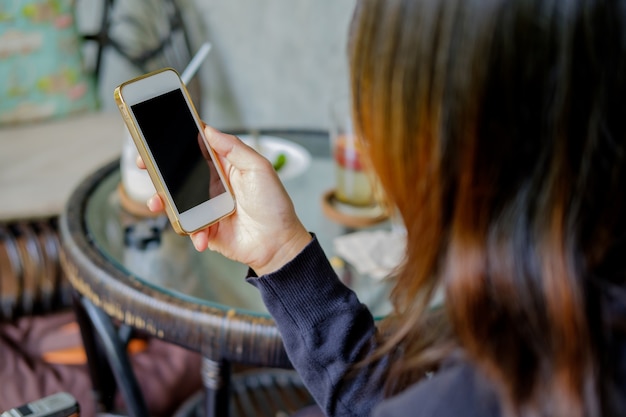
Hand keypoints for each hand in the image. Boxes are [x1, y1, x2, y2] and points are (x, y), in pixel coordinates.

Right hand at [137, 125, 311, 274]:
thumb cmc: (274, 204)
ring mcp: (206, 207)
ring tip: (158, 203)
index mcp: (224, 166)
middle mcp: (211, 184)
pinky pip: (187, 227)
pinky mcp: (205, 229)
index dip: (177, 141)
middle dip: (158, 169)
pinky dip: (191, 232)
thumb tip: (209, 130)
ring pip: (175, 201)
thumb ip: (234, 148)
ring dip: (163, 202)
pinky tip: (201, 236)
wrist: (278, 243)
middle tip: (144, 164)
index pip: (196, 148)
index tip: (157, 136)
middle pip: (178, 173)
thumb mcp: (259, 168)